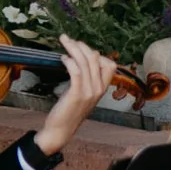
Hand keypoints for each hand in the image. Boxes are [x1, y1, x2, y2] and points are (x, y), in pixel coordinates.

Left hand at [34, 35, 116, 155]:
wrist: (61, 130)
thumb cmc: (69, 111)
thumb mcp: (83, 95)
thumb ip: (86, 81)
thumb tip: (80, 62)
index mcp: (102, 89)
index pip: (109, 65)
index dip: (96, 54)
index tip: (81, 49)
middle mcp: (99, 89)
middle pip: (95, 58)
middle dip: (81, 45)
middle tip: (68, 40)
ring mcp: (89, 92)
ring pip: (85, 62)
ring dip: (73, 48)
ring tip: (64, 41)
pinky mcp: (77, 94)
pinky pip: (76, 71)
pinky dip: (69, 61)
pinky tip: (63, 58)